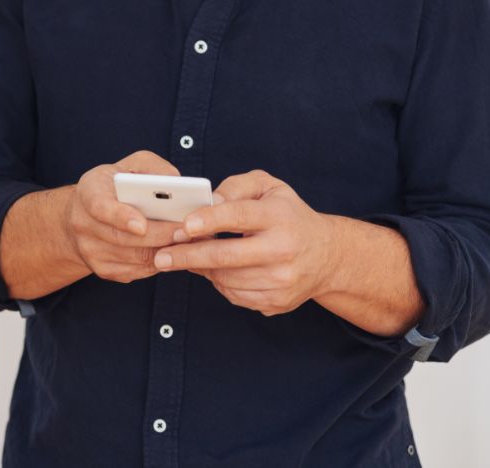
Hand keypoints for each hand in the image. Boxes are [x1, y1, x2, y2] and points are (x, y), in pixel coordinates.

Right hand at [64, 151, 185, 283]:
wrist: (83, 215)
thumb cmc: (113, 186)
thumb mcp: (129, 166)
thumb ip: (152, 167)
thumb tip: (175, 182)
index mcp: (89, 192)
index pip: (101, 207)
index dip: (121, 217)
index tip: (142, 225)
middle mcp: (83, 224)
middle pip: (123, 238)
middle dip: (158, 235)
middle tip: (184, 232)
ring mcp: (90, 250)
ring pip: (134, 257)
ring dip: (162, 251)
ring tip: (184, 241)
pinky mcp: (102, 269)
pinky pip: (136, 271)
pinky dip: (157, 263)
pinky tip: (171, 251)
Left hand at [153, 170, 340, 316]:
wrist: (327, 256)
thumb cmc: (289, 215)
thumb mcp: (269, 187)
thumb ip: (236, 187)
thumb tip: (208, 201)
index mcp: (281, 217)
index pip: (240, 216)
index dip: (210, 220)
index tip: (184, 224)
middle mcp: (284, 250)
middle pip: (227, 256)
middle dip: (188, 256)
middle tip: (162, 256)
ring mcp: (282, 281)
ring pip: (226, 279)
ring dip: (201, 269)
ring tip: (188, 257)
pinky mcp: (277, 302)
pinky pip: (234, 295)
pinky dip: (219, 283)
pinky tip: (217, 270)